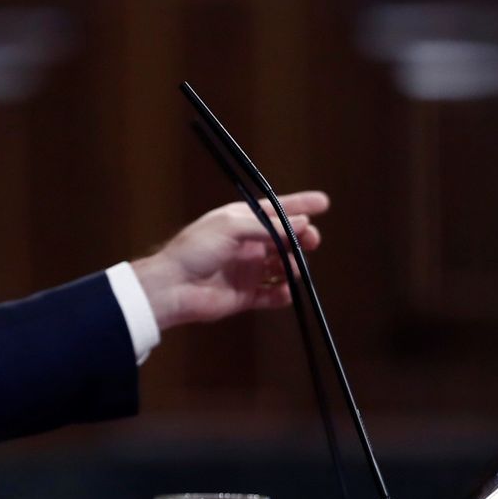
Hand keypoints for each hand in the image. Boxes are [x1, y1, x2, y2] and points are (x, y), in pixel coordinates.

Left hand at [130, 191, 328, 330]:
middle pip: (284, 239)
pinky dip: (283, 293)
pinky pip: (272, 295)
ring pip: (282, 266)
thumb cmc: (195, 250)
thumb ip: (267, 226)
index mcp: (239, 221)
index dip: (300, 205)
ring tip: (292, 267)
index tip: (324, 203)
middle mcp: (246, 244)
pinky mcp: (245, 295)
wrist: (173, 287)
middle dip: (302, 238)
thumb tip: (301, 223)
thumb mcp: (230, 227)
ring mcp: (247, 270)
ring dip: (293, 265)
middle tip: (313, 241)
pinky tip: (285, 291)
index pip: (275, 210)